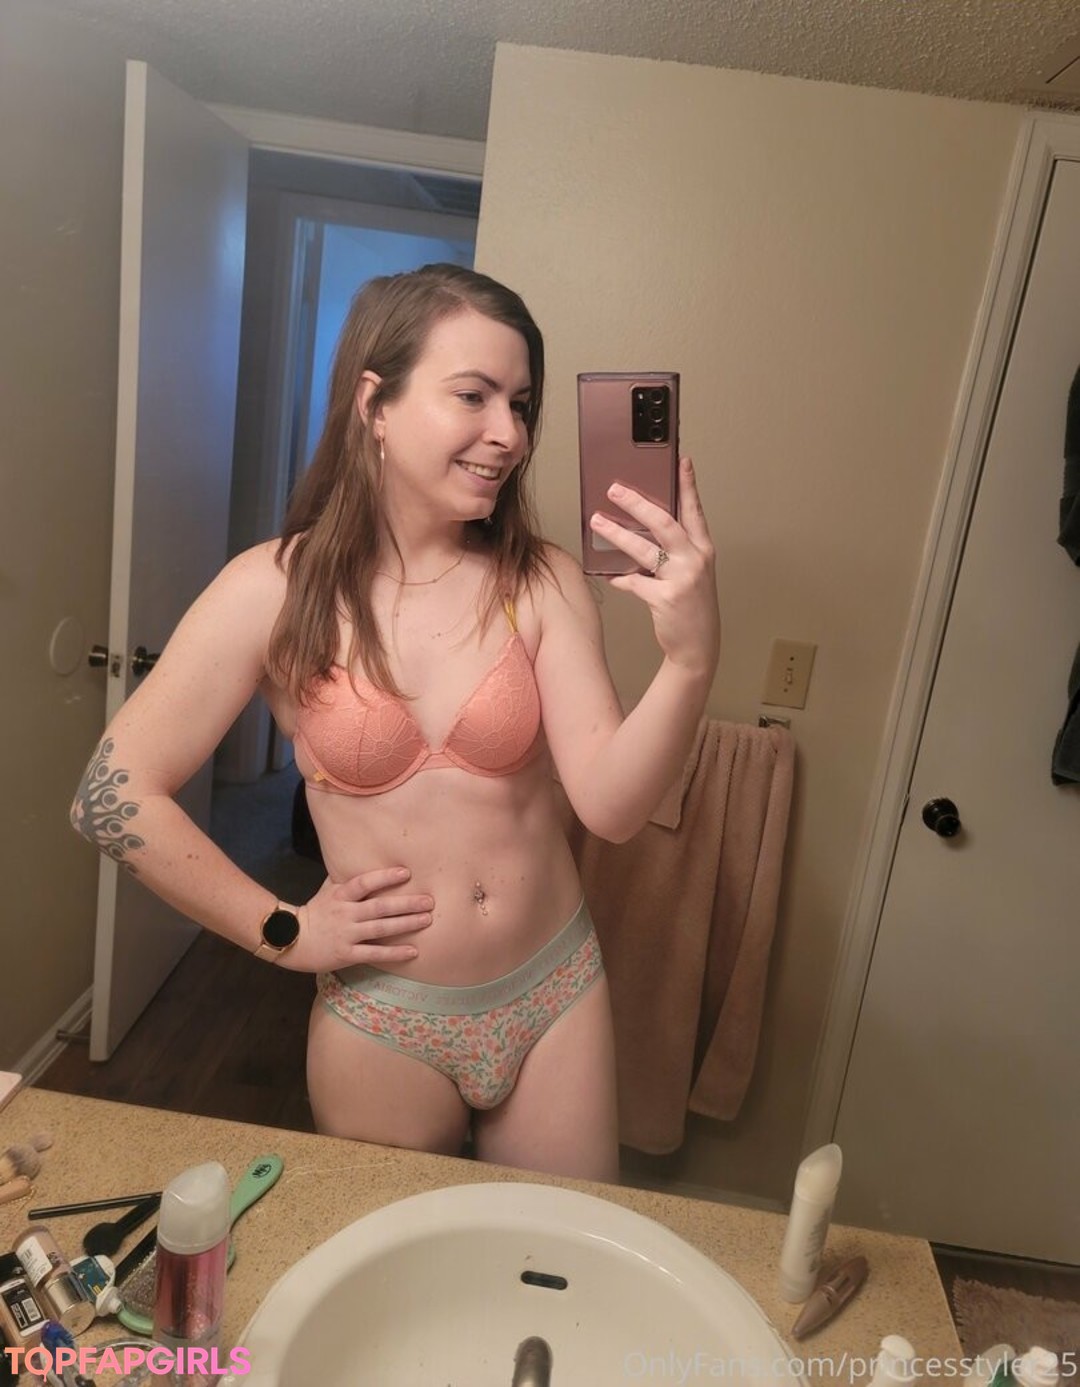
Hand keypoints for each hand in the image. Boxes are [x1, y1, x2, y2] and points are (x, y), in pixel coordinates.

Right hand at [284, 867, 433, 972]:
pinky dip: (394, 953)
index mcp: (341, 896)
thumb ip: (346, 878)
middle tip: (429, 900)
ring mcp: (346, 934)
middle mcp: (345, 913)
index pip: (364, 883)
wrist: (292, 940)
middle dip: (406, 903)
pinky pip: (374, 953)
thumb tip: (363, 857)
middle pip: (379, 907)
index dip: (384, 877)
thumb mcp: (328, 890)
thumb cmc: (315, 911)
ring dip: (406, 924)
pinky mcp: (347, 954)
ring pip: (381, 929)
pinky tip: (413, 951)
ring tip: (427, 920)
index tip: (406, 872)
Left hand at [589, 456, 719, 676]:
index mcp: (703, 549)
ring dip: (616, 534)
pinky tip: (608, 574)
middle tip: (614, 489)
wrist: (698, 646)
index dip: (688, 485)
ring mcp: (682, 579)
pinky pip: (634, 582)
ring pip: (643, 549)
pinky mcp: (665, 599)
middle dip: (637, 503)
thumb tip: (638, 528)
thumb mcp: (690, 572)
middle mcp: (695, 560)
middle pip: (664, 522)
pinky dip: (619, 578)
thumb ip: (673, 550)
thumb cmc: (691, 606)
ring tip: (597, 522)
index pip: (694, 510)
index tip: (681, 460)